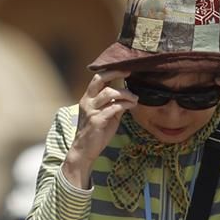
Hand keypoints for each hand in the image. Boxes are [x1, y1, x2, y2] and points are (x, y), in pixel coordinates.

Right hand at [64, 70, 135, 187]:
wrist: (84, 150)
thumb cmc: (96, 133)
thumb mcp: (106, 115)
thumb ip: (113, 104)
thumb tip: (127, 95)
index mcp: (88, 98)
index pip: (97, 78)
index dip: (111, 71)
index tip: (125, 69)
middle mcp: (87, 101)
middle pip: (99, 79)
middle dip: (115, 73)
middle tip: (129, 73)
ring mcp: (91, 110)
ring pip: (109, 92)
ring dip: (125, 93)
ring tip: (134, 98)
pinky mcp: (97, 120)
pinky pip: (114, 107)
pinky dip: (125, 104)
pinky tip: (132, 105)